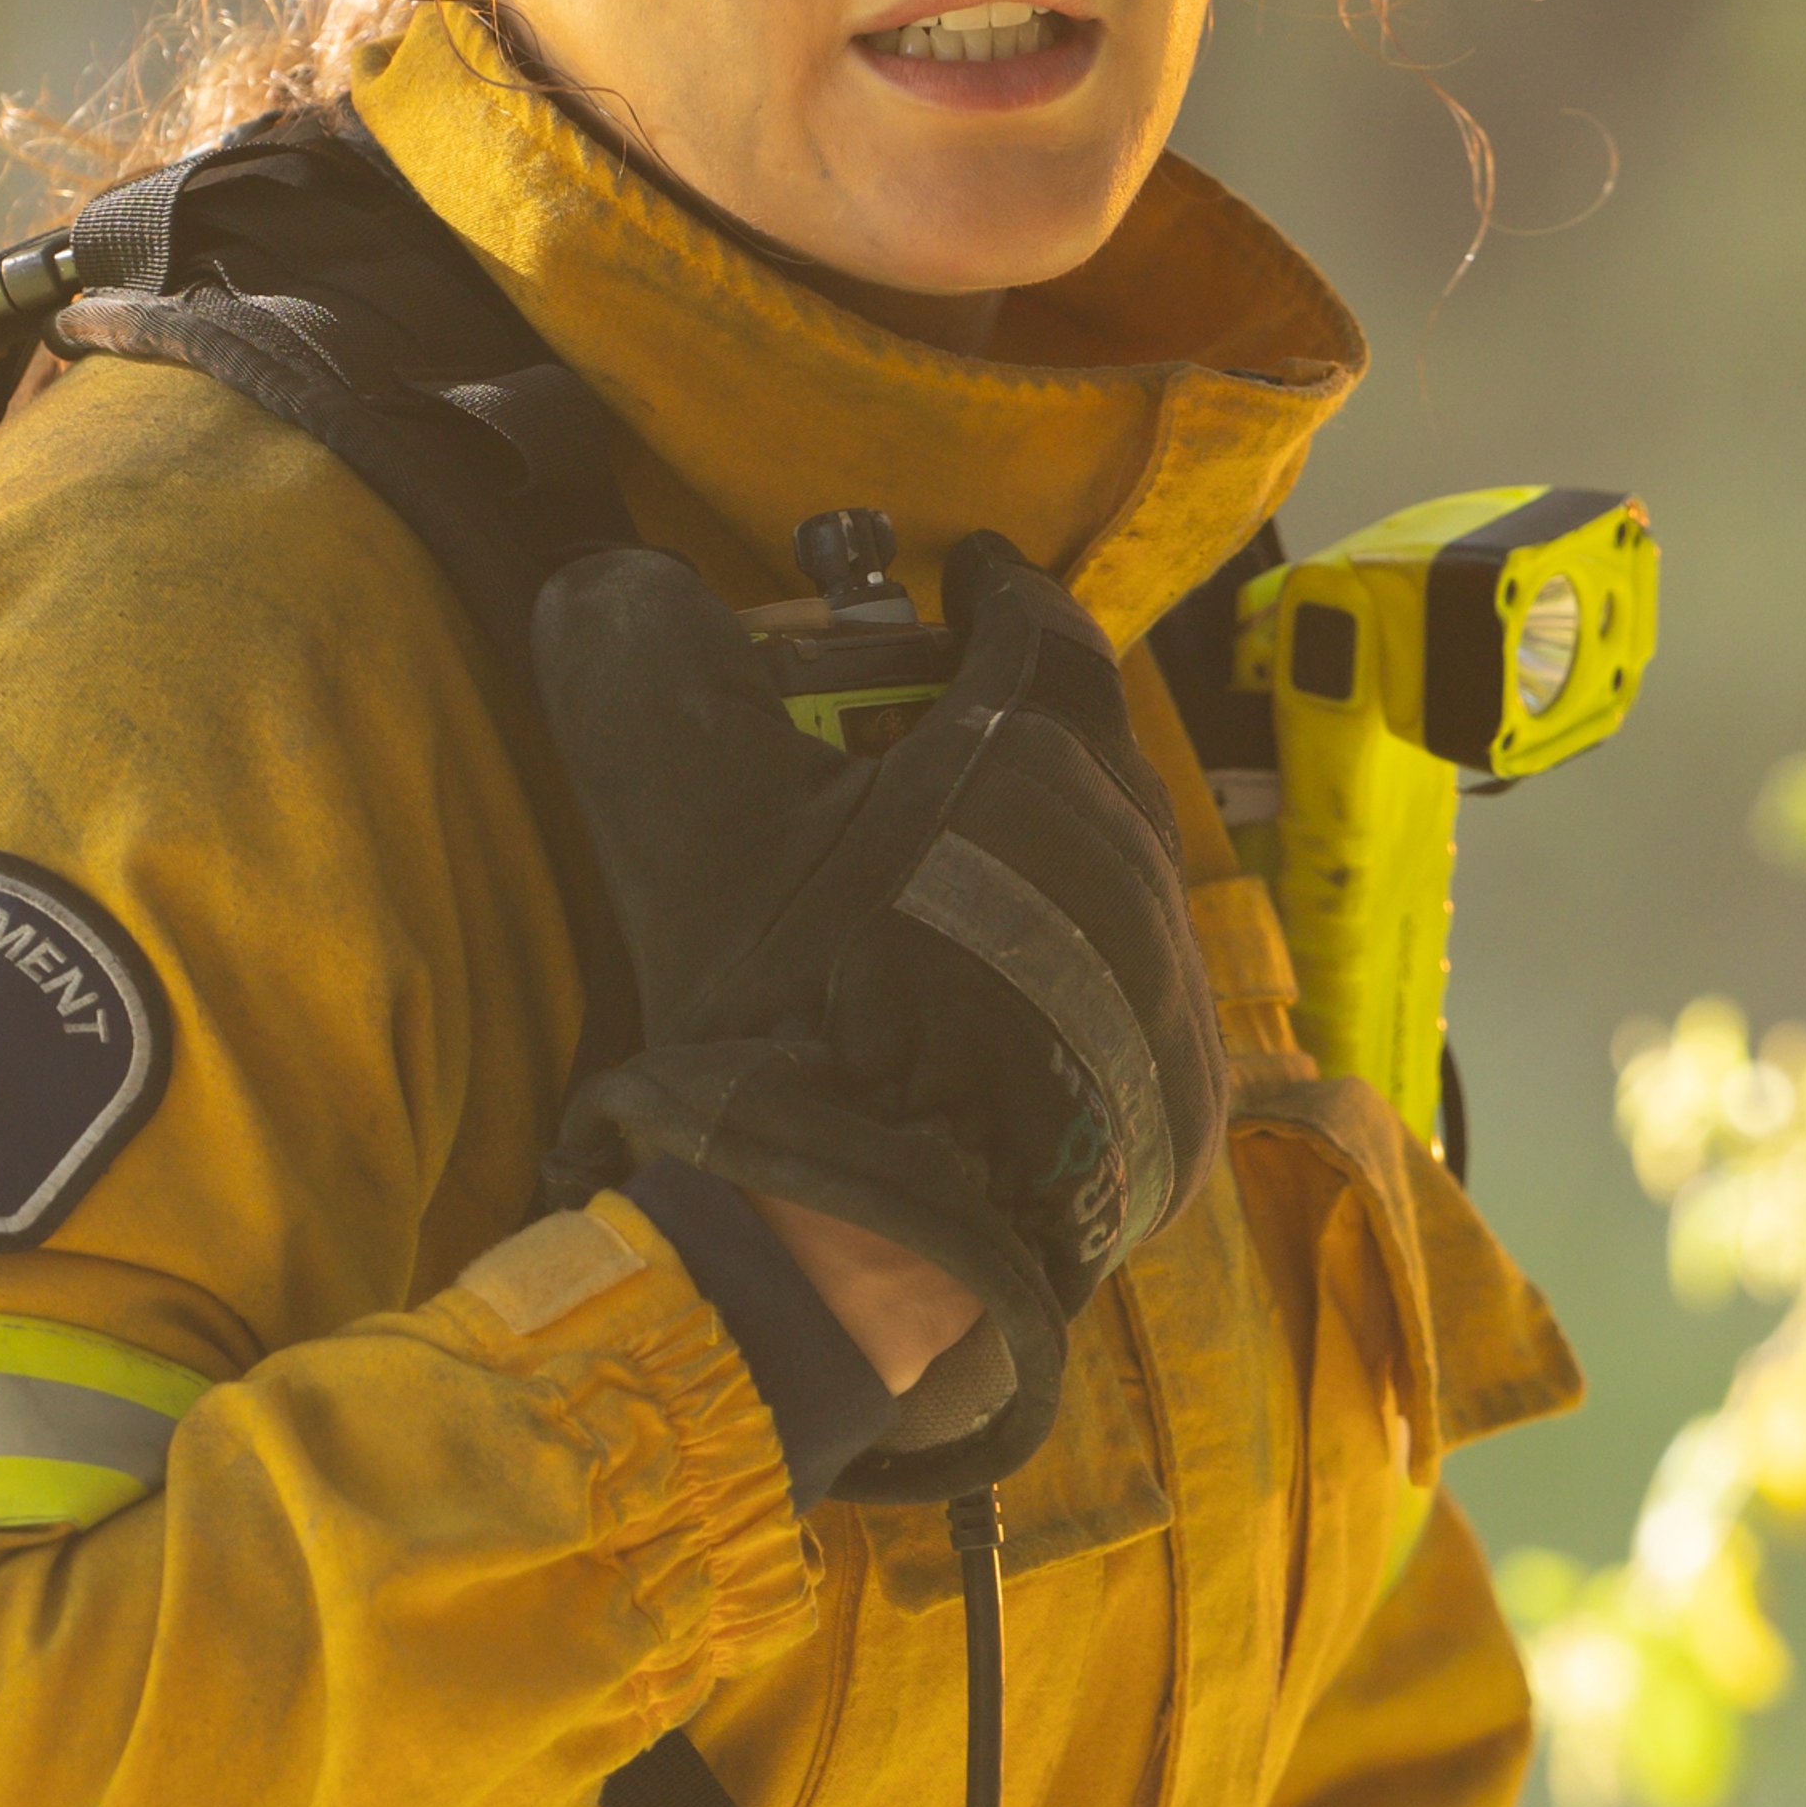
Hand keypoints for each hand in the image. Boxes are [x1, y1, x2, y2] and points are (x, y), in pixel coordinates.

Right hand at [530, 526, 1224, 1479]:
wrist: (868, 1232)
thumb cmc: (785, 1004)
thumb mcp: (686, 815)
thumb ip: (646, 669)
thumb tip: (623, 583)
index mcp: (1036, 756)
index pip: (1039, 627)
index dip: (994, 589)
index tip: (962, 573)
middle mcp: (1134, 849)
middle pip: (1082, 747)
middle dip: (1009, 724)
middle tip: (923, 732)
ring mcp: (1169, 977)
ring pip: (1112, 872)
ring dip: (1041, 854)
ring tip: (952, 877)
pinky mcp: (1182, 1089)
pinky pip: (1129, 991)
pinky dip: (1066, 971)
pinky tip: (993, 1002)